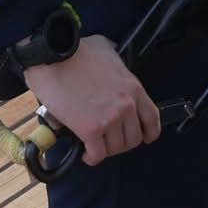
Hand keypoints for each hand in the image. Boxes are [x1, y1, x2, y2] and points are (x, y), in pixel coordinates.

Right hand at [25, 35, 160, 165]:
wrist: (55, 59)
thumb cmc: (78, 52)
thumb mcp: (108, 51)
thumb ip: (116, 63)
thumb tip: (113, 68)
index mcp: (134, 87)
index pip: (153, 119)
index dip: (149, 132)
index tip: (143, 137)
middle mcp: (126, 105)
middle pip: (134, 139)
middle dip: (121, 142)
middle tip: (108, 138)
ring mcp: (110, 118)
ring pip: (116, 148)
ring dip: (106, 149)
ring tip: (96, 143)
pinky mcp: (90, 129)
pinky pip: (98, 155)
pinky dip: (92, 157)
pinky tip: (85, 151)